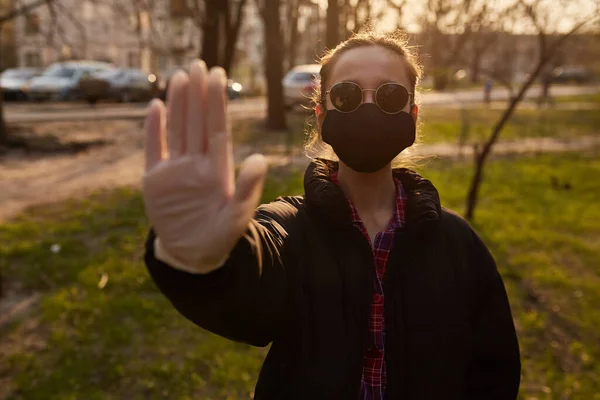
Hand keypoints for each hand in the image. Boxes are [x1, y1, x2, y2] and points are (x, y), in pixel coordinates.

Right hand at [142, 60, 267, 272]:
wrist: (192, 255)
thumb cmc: (220, 237)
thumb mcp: (237, 217)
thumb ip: (247, 189)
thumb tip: (259, 158)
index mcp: (218, 169)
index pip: (217, 128)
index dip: (216, 102)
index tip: (217, 76)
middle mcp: (197, 164)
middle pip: (197, 122)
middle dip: (198, 94)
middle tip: (198, 64)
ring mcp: (175, 170)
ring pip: (177, 129)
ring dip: (178, 104)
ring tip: (180, 77)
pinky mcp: (155, 180)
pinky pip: (154, 149)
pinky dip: (153, 129)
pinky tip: (156, 106)